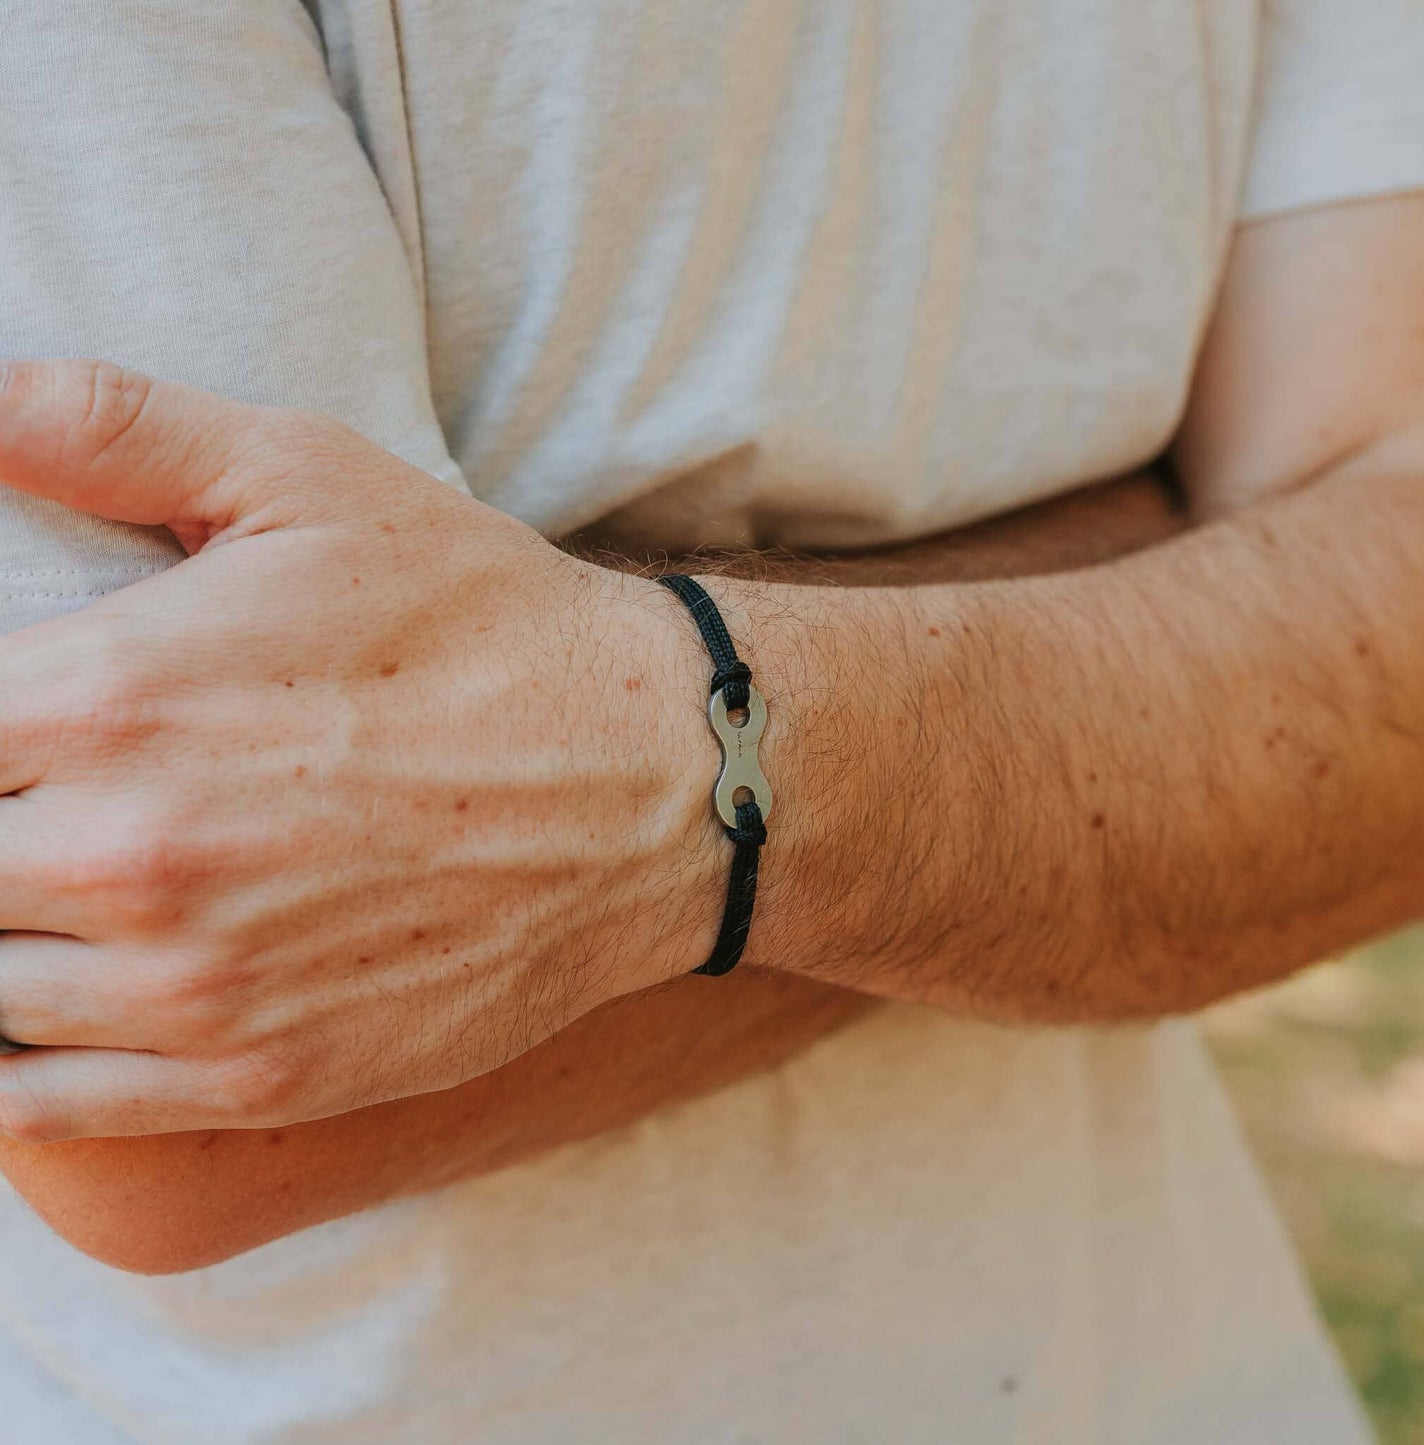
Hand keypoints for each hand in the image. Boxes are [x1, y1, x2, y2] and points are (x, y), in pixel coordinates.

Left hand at [0, 360, 719, 1138]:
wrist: (653, 781)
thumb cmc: (488, 625)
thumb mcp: (318, 481)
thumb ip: (120, 427)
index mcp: (111, 698)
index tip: (19, 736)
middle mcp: (128, 857)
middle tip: (45, 806)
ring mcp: (195, 987)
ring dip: (1, 938)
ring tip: (55, 895)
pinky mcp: (260, 1074)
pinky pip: (46, 1107)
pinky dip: (15, 1063)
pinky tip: (61, 996)